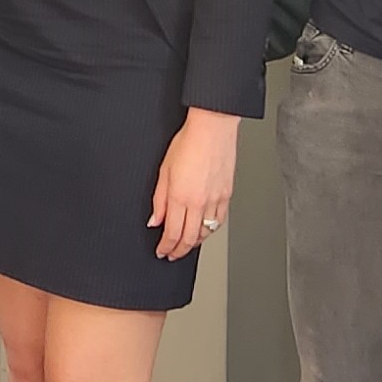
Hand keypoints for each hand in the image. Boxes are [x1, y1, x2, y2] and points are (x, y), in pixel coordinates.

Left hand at [148, 109, 241, 260]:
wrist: (213, 128)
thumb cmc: (188, 142)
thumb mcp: (164, 170)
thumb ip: (159, 199)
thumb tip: (155, 220)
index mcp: (180, 196)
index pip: (172, 233)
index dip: (166, 247)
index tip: (162, 251)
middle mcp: (199, 201)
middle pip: (189, 238)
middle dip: (179, 250)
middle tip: (172, 254)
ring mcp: (215, 199)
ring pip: (206, 232)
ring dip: (194, 242)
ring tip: (186, 244)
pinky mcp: (227, 194)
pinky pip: (219, 221)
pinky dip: (210, 230)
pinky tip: (204, 230)